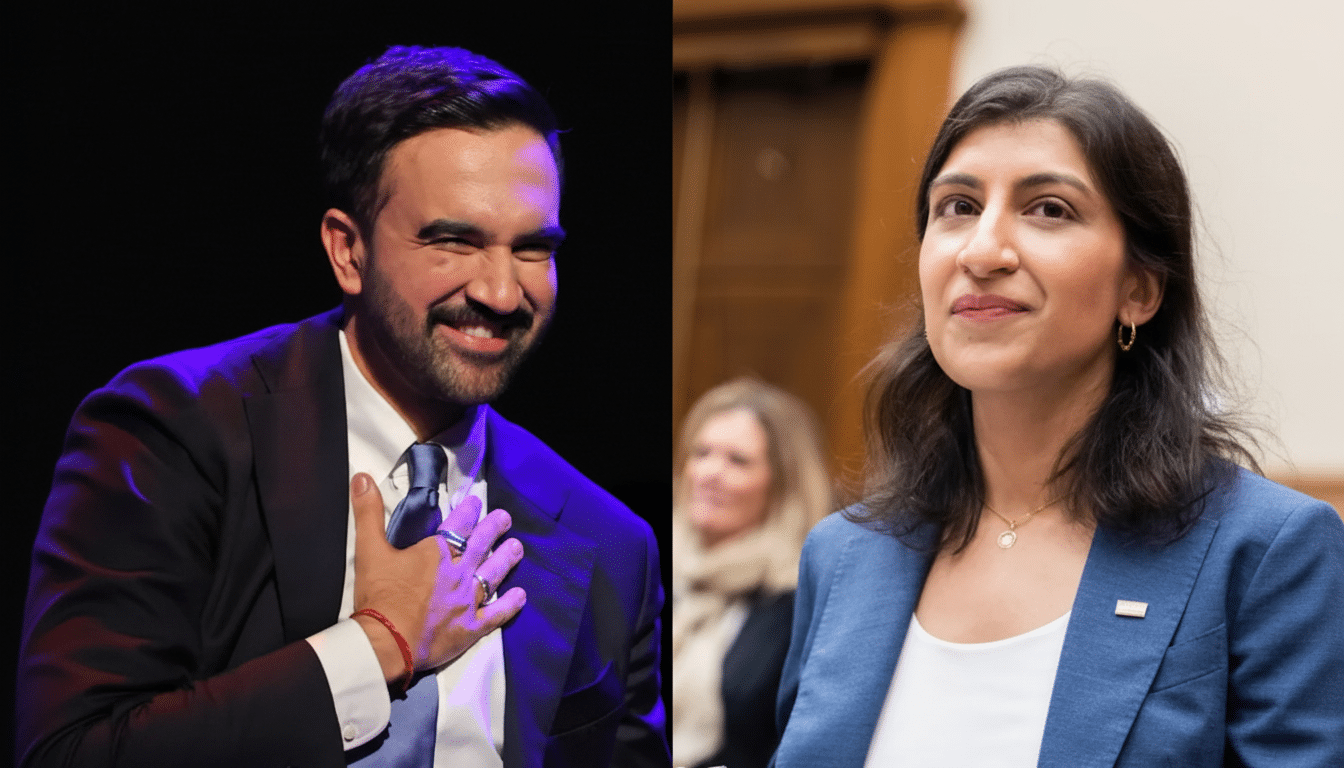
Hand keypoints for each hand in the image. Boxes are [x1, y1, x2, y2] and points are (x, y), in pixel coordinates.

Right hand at [349, 473, 525, 683]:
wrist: (386, 642)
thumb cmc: (379, 596)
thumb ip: (367, 512)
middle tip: (505, 518)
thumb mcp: (369, 550)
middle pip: (482, 545)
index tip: (476, 502)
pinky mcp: (470, 628)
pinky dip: (509, 604)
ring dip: (506, 560)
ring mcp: (467, 601)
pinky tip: (520, 596)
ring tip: (517, 548)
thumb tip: (362, 477)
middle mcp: (457, 573)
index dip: (468, 511)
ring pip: (493, 575)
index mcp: (436, 553)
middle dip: (494, 528)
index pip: (458, 525)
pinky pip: (496, 614)